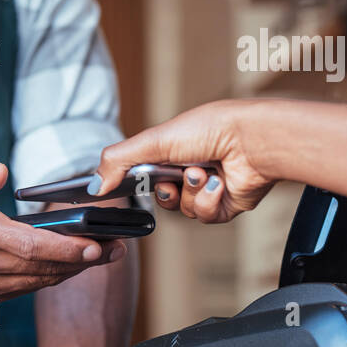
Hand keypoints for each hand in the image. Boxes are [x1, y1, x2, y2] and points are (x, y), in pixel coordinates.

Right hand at [0, 154, 126, 300]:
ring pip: (36, 280)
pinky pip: (26, 288)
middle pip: (38, 266)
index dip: (64, 247)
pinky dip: (52, 277)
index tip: (95, 244)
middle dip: (81, 259)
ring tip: (104, 257)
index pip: (26, 244)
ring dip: (72, 271)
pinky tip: (73, 265)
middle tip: (115, 249)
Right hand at [92, 100, 275, 223]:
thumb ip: (117, 161)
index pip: (141, 174)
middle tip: (172, 176)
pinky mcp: (224, 204)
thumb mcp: (152, 141)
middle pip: (160, 196)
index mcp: (171, 150)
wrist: (252, 142)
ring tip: (203, 173)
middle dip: (164, 189)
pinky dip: (208, 201)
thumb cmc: (209, 129)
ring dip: (190, 192)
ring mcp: (206, 188)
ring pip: (182, 209)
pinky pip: (203, 216)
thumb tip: (93, 186)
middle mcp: (188, 168)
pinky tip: (218, 183)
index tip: (129, 183)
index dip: (134, 181)